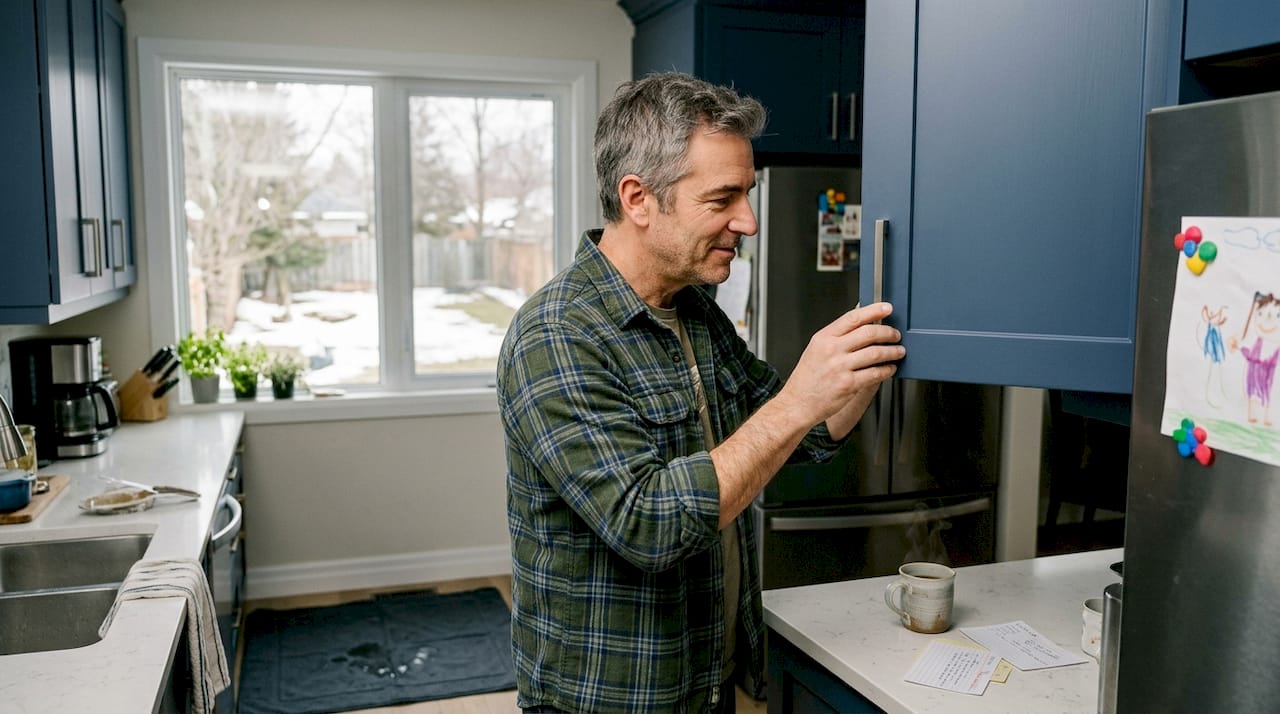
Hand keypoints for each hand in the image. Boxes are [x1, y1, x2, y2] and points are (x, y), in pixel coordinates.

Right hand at [776, 302, 904, 426]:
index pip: (853, 318)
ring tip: (899, 351)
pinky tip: (890, 368)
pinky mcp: (848, 384)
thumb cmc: (807, 378)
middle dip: (888, 332)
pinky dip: (887, 370)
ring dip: (892, 351)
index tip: (887, 308)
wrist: (797, 403)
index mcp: (823, 338)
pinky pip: (875, 373)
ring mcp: (840, 367)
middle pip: (868, 333)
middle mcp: (831, 350)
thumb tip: (860, 322)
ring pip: (876, 353)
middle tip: (895, 335)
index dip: (873, 311)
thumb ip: (837, 335)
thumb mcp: (816, 349)